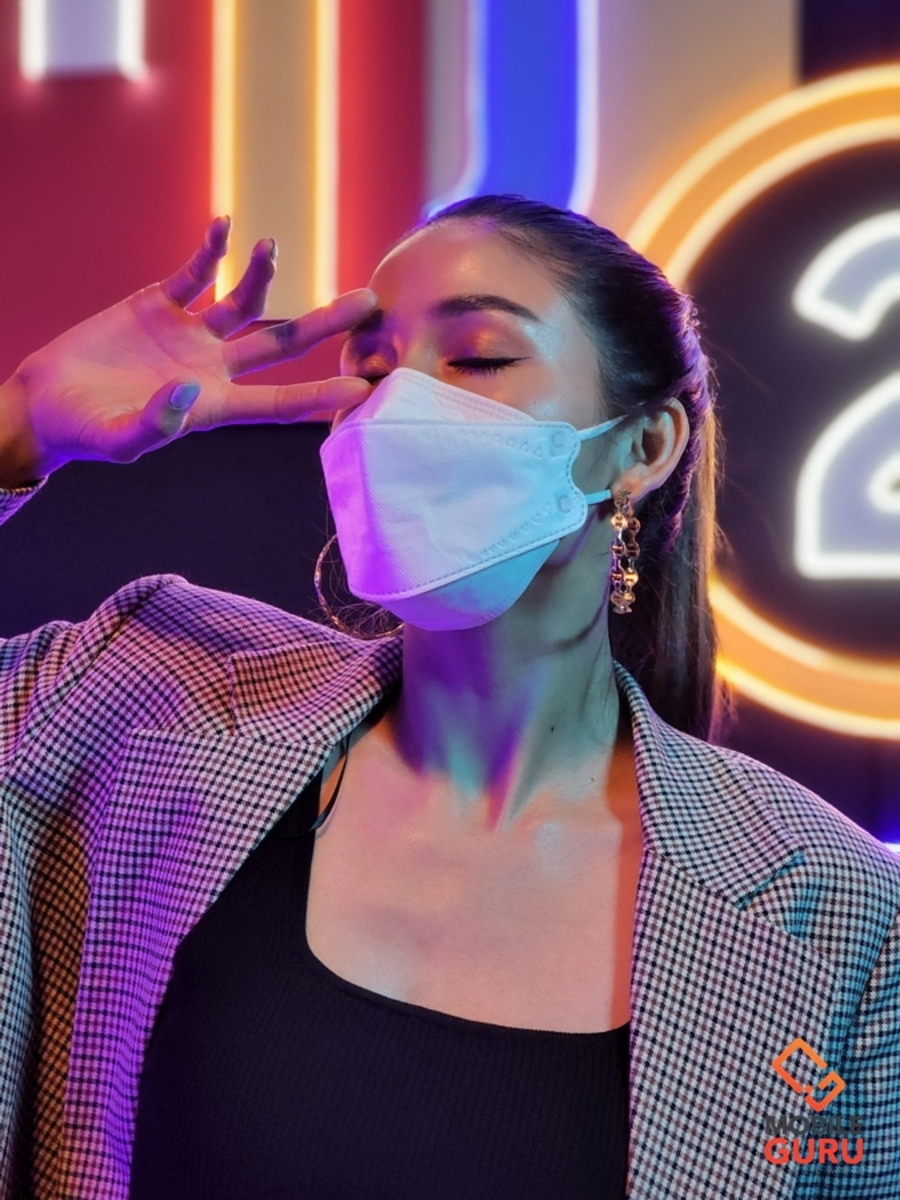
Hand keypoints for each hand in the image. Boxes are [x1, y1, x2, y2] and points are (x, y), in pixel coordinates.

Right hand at [0, 217, 375, 485]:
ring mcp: (190, 334)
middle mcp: (213, 368)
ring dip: (262, 275)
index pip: (279, 402)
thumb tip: (185, 392)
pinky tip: (225, 227)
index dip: (319, 395)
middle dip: (326, 322)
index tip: (360, 387)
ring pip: (244, 301)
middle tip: (370, 301)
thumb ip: (154, 424)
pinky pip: (193, 273)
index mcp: (214, 406)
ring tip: (270, 247)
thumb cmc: (85, 433)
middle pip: (283, 342)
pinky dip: (210, 251)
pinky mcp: (159, 305)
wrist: (46, 403)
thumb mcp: (119, 440)